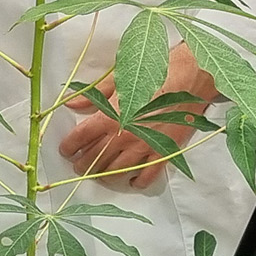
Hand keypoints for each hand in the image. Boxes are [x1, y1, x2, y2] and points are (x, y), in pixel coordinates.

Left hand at [58, 43, 216, 188]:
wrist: (191, 79)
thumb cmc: (154, 74)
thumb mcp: (119, 79)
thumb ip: (94, 95)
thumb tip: (71, 103)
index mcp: (112, 116)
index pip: (82, 137)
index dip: (69, 146)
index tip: (64, 151)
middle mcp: (126, 135)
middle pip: (96, 158)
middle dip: (83, 164)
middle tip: (78, 166)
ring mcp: (146, 147)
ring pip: (117, 171)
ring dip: (104, 175)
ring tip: (98, 174)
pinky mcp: (165, 153)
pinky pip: (147, 176)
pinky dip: (137, 181)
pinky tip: (130, 180)